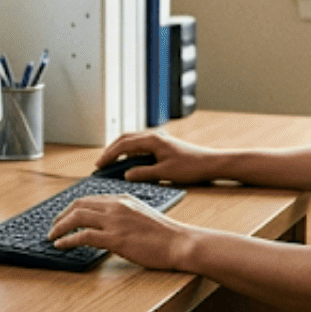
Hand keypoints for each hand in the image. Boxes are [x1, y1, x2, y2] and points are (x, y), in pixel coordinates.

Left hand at [48, 193, 193, 270]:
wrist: (181, 243)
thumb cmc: (165, 234)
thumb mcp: (141, 214)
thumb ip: (123, 214)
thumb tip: (107, 224)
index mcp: (122, 199)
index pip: (88, 199)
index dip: (72, 208)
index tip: (63, 216)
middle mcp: (116, 206)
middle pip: (78, 205)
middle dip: (61, 216)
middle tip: (53, 226)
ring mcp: (115, 221)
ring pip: (77, 217)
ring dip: (59, 227)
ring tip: (52, 236)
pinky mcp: (116, 238)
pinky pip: (83, 236)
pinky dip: (68, 239)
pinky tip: (61, 245)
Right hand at [92, 130, 224, 184]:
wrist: (211, 163)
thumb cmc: (191, 167)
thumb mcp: (165, 174)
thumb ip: (143, 173)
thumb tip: (127, 175)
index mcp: (152, 140)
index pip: (123, 145)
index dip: (109, 155)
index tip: (99, 165)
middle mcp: (154, 136)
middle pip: (125, 139)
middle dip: (111, 151)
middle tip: (100, 164)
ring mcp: (158, 139)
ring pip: (132, 141)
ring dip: (119, 150)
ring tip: (110, 162)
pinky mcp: (162, 144)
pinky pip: (140, 145)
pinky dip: (129, 152)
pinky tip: (127, 161)